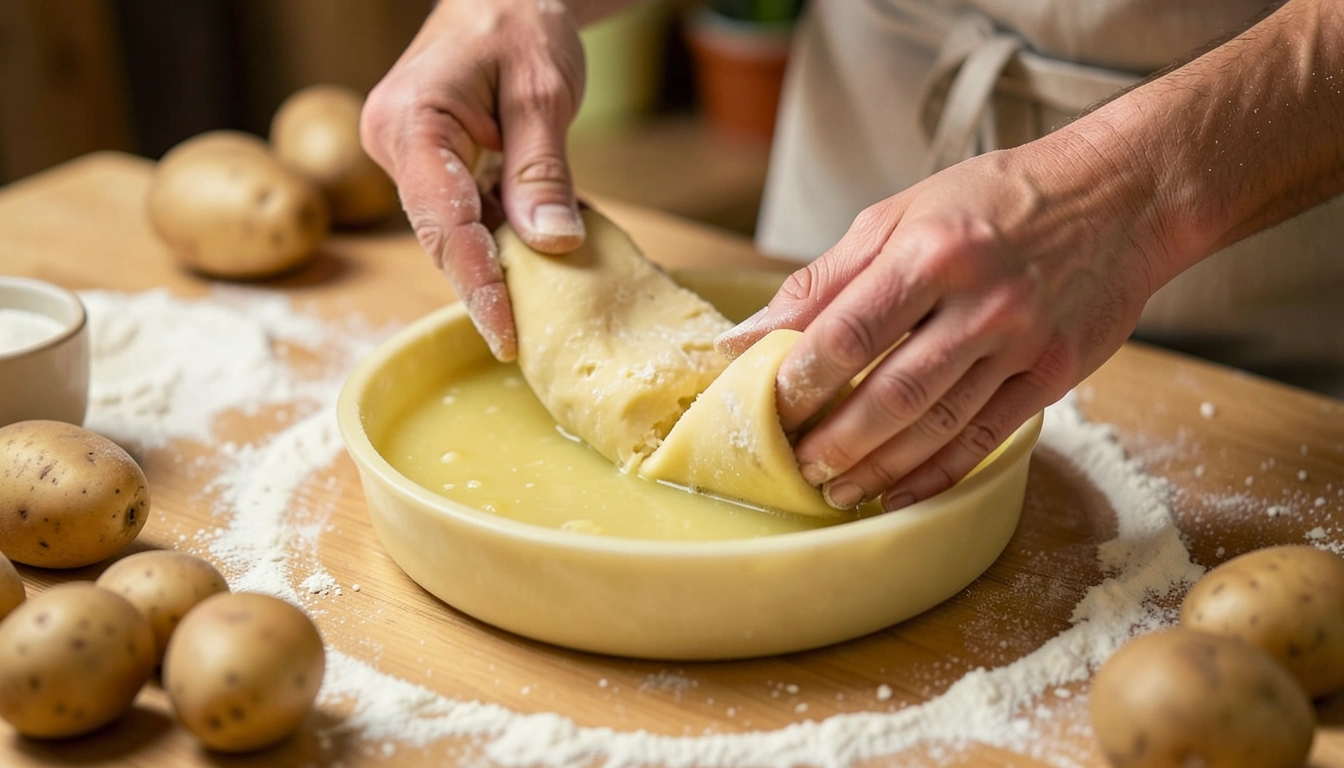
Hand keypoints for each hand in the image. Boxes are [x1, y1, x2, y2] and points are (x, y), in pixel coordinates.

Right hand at [361, 0, 587, 360]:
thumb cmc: (519, 22)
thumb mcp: (543, 93)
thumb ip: (542, 171)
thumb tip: (551, 245)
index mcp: (411, 122)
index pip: (443, 221)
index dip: (476, 284)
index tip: (505, 334)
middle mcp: (396, 144)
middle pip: (441, 236)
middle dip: (483, 288)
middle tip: (523, 341)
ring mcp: (410, 157)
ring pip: (453, 231)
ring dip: (497, 264)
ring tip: (542, 301)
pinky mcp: (432, 165)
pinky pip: (465, 214)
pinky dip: (502, 235)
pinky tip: (539, 250)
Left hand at [718, 135, 1164, 510]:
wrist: (1119, 196)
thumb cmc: (996, 200)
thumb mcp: (898, 214)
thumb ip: (821, 280)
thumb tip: (745, 336)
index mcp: (931, 251)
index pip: (847, 333)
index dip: (799, 382)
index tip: (762, 409)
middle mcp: (981, 301)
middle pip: (892, 393)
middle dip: (834, 440)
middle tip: (793, 465)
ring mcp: (1022, 343)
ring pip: (936, 426)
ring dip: (877, 468)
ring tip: (833, 488)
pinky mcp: (1052, 375)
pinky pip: (984, 438)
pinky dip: (936, 474)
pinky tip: (897, 492)